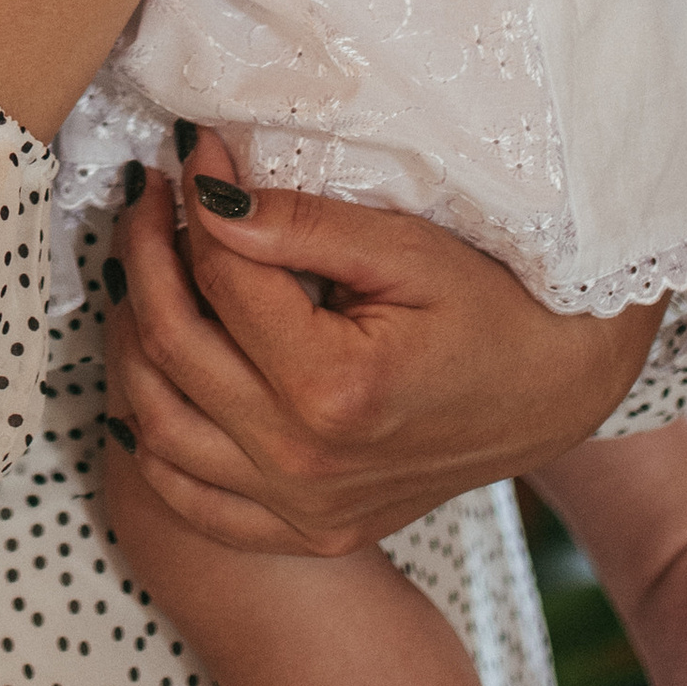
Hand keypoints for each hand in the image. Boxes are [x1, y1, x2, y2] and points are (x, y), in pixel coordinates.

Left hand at [102, 129, 658, 557]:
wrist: (554, 392)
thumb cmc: (493, 310)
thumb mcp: (407, 250)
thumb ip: (301, 224)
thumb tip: (206, 192)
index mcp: (335, 390)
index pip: (220, 279)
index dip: (194, 201)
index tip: (189, 151)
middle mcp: (305, 464)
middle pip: (171, 345)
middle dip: (145, 254)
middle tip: (150, 197)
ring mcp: (302, 510)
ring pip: (155, 421)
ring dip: (132, 337)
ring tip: (146, 270)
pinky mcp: (305, 533)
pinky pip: (187, 498)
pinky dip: (150, 437)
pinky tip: (156, 373)